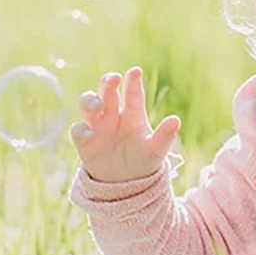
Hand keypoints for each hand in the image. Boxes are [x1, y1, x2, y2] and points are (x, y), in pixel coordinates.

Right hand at [69, 66, 180, 182]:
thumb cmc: (143, 161)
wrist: (125, 183)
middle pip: (107, 92)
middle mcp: (113, 115)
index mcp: (133, 114)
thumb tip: (176, 120)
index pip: (132, 94)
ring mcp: (97, 126)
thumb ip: (164, 135)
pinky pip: (78, 129)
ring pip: (88, 105)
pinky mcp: (84, 140)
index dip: (133, 82)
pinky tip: (89, 132)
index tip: (136, 71)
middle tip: (113, 78)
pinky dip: (81, 129)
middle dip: (108, 83)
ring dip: (90, 101)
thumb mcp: (156, 150)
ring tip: (99, 105)